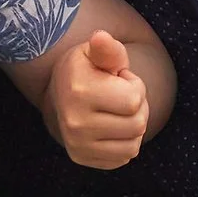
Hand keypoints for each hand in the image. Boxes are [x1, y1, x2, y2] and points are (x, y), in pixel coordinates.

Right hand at [50, 30, 149, 167]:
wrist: (60, 91)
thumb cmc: (86, 68)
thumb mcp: (96, 52)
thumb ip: (107, 48)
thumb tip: (101, 37)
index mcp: (80, 91)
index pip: (134, 100)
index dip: (134, 85)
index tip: (119, 79)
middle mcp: (75, 123)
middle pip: (137, 125)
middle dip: (137, 107)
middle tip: (119, 96)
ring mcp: (77, 145)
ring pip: (133, 146)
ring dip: (132, 127)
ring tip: (116, 111)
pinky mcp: (81, 158)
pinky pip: (123, 159)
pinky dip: (124, 144)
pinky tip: (111, 128)